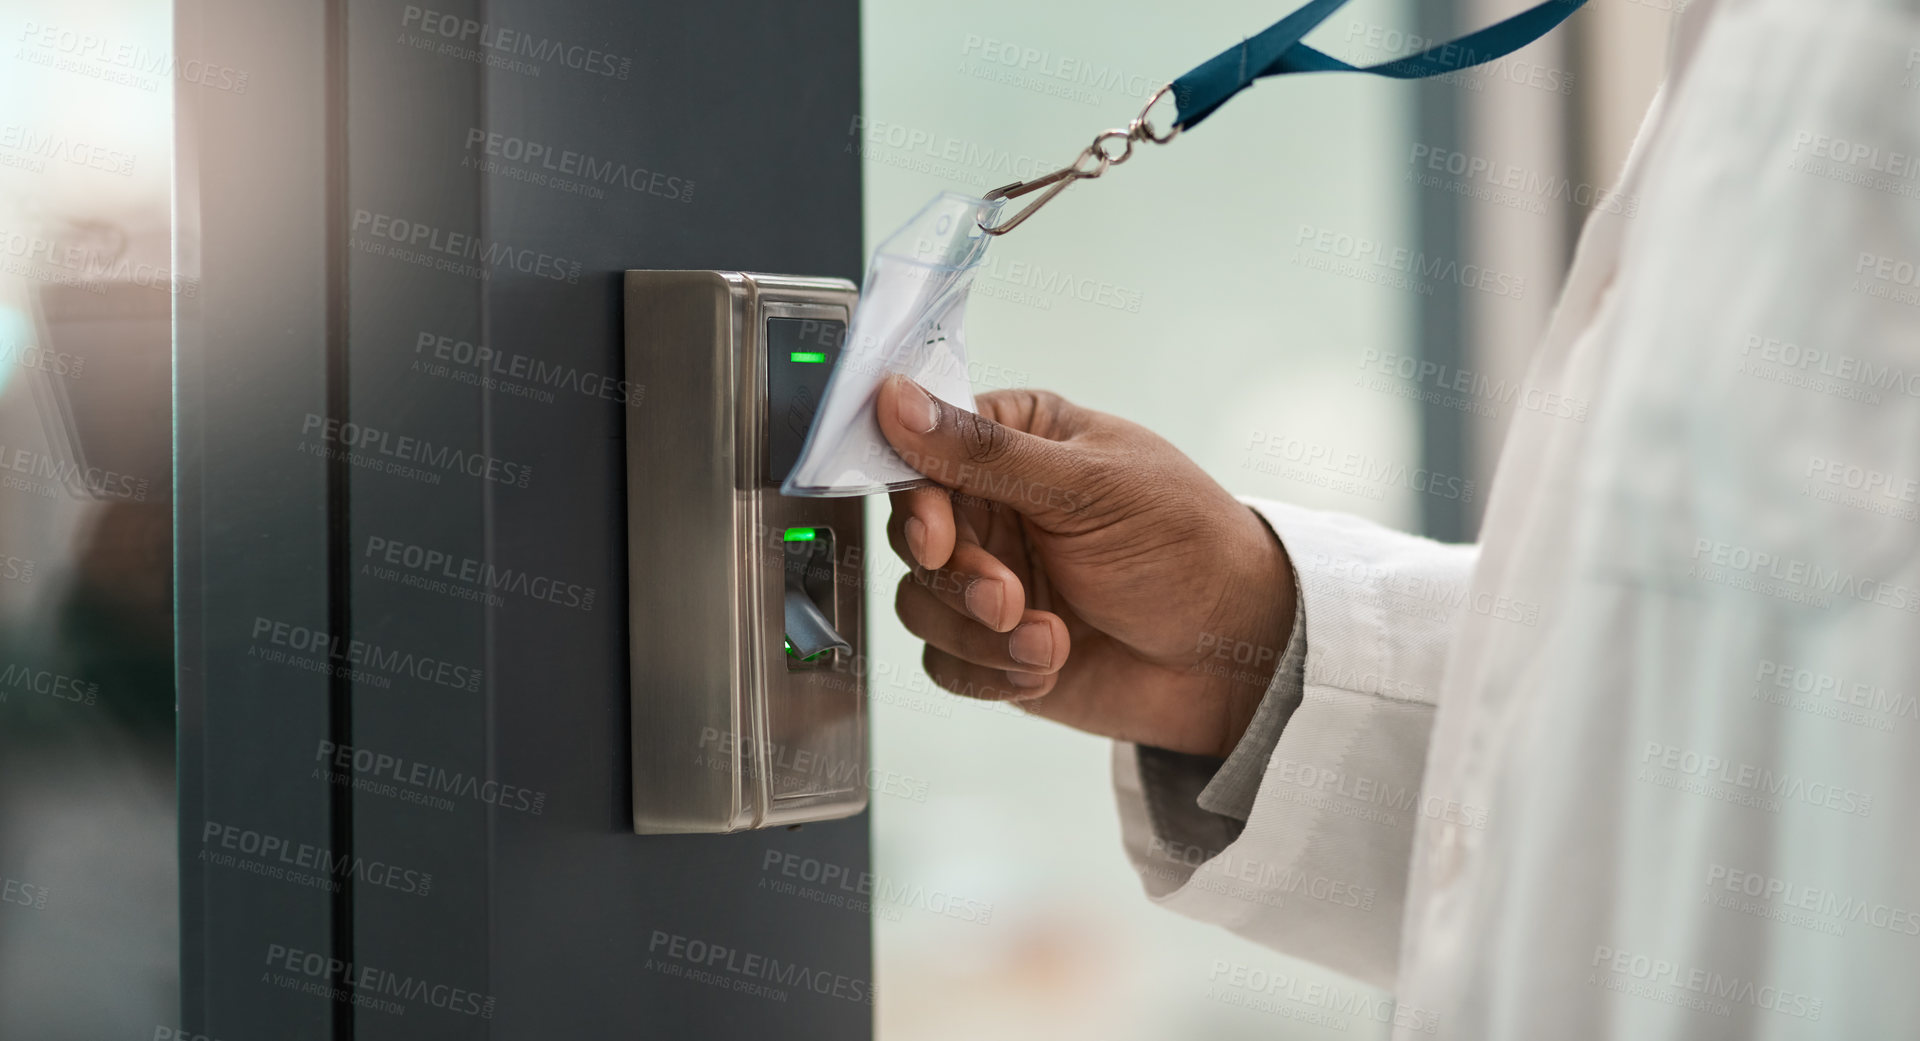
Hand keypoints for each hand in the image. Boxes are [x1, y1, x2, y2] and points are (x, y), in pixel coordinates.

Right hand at [876, 374, 1295, 757]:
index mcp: (1016, 442)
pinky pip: (944, 662)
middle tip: (1009, 599)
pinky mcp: (993, 646)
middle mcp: (995, 506)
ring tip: (1047, 642)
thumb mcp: (1089, 486)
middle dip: (958, 577)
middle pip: (913, 536)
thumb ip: (984, 453)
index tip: (936, 539)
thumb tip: (896, 399)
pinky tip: (1046, 667)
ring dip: (977, 634)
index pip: (925, 453)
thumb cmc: (1186, 547)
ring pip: (920, 604)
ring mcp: (992, 577)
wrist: (1233, 653)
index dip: (917, 500)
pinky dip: (987, 673)